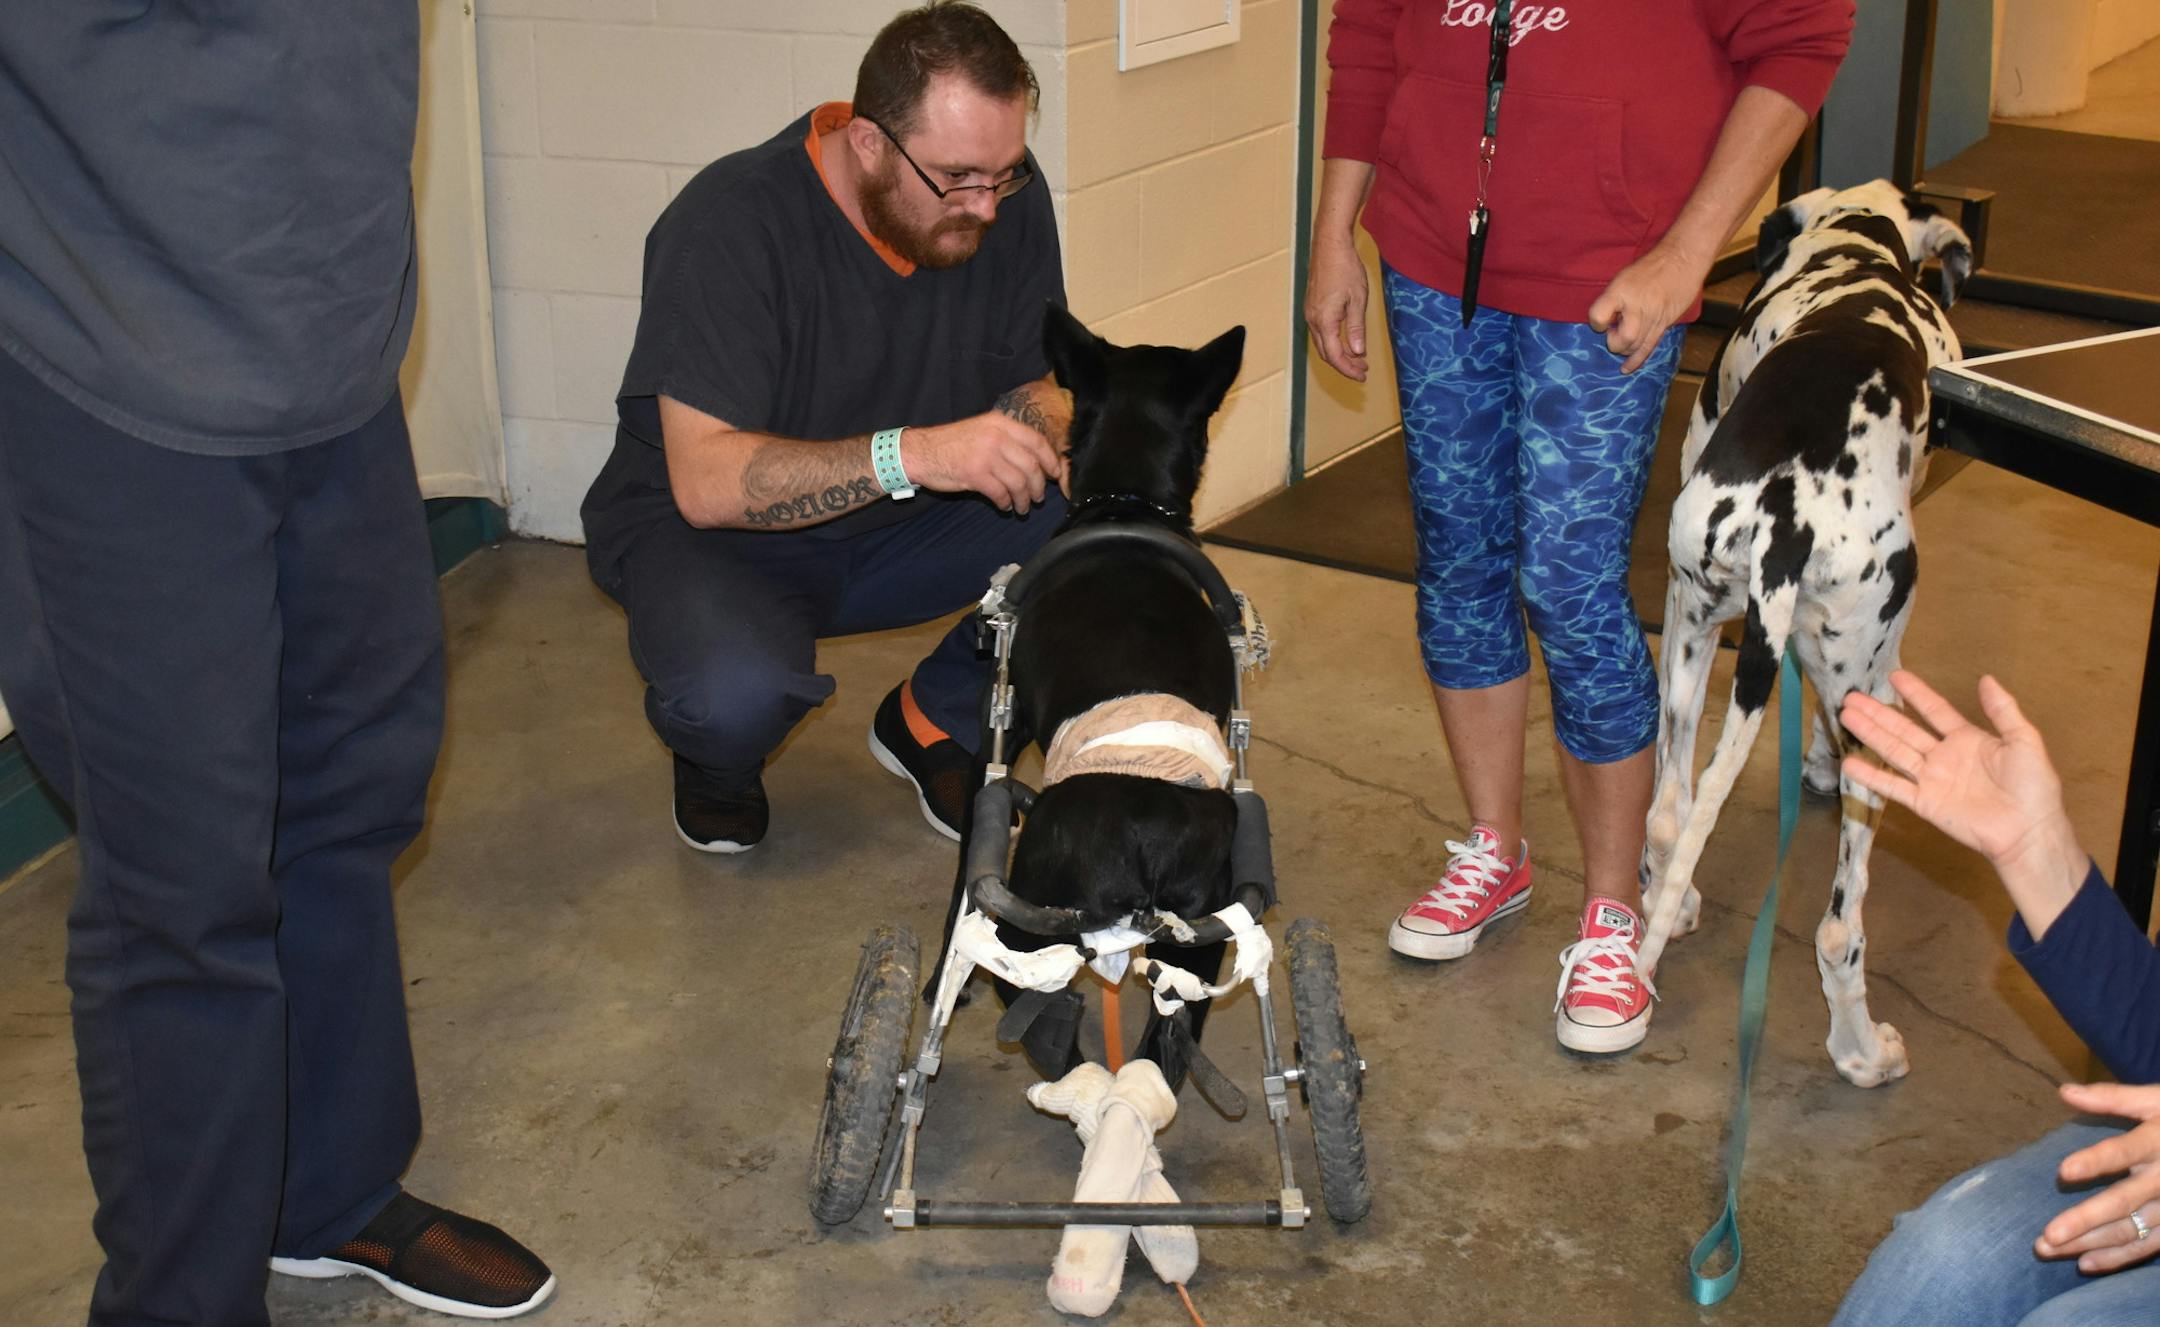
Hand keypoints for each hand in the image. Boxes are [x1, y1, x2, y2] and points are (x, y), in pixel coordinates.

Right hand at [900, 411, 1062, 513]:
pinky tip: (1005, 506)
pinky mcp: (975, 474)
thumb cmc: (953, 444)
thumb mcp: (982, 431)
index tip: (1055, 474)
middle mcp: (996, 436)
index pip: (1037, 441)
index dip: (1051, 460)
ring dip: (1024, 499)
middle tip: (1038, 497)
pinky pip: (1001, 493)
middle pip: (1031, 466)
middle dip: (1038, 486)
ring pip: (1019, 482)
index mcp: (1000, 423)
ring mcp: (985, 455)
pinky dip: (1006, 503)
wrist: (921, 452)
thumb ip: (1007, 441)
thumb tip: (1036, 461)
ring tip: (1022, 507)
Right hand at [1303, 234, 1370, 381]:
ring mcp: (1310, 313)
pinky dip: (1333, 341)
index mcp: (1325, 321)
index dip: (1348, 369)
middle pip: (1326, 353)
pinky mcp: (1312, 306)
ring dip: (1339, 353)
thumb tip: (1358, 351)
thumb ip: (1356, 328)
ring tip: (1357, 357)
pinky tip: (1346, 340)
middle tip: (1362, 370)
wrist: (1330, 245)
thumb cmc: (1345, 268)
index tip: (1362, 375)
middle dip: (1344, 365)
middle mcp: (1313, 320)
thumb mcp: (1357, 300)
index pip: (1335, 355)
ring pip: (1323, 343)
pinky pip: (1321, 332)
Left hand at [1587, 243, 1702, 371]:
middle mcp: (1636, 307)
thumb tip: (1605, 322)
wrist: (1682, 259)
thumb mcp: (1623, 276)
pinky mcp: (1665, 323)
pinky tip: (1626, 369)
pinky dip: (1636, 360)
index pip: (1598, 317)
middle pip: (1621, 339)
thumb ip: (1613, 299)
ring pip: (1635, 346)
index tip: (1602, 320)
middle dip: (1614, 341)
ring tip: (1624, 337)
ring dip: (1625, 348)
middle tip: (1615, 329)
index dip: (1596, 323)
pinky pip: (1649, 347)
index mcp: (1620, 291)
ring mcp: (1653, 317)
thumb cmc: (1650, 267)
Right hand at [1840, 671, 2086, 929]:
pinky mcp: (1924, 803)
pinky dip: (1871, 776)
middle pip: (1905, 729)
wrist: (2027, 830)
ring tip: (1846, 716)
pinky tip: (1850, 763)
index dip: (1916, 693)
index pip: (1935, 710)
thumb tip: (1985, 678)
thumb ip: (2003, 710)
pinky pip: (1893, 787)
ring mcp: (1931, 779)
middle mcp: (1944, 756)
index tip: (1894, 675)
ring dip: (1870, 734)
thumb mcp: (2024, 741)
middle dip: (1879, 712)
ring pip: (1894, 752)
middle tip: (1852, 696)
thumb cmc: (2032, 786)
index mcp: (1967, 739)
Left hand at [2036, 1082, 2159, 1271]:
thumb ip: (2113, 1098)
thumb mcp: (2158, 1099)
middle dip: (2084, 1220)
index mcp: (2158, 1141)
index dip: (2096, 1161)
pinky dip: (2118, 1257)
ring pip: (2131, 1229)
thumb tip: (2065, 1091)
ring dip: (2090, 1243)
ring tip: (2048, 1249)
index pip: (2124, 1151)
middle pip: (2123, 1201)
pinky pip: (2149, 1245)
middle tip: (2045, 1238)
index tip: (2063, 1170)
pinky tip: (2085, 1263)